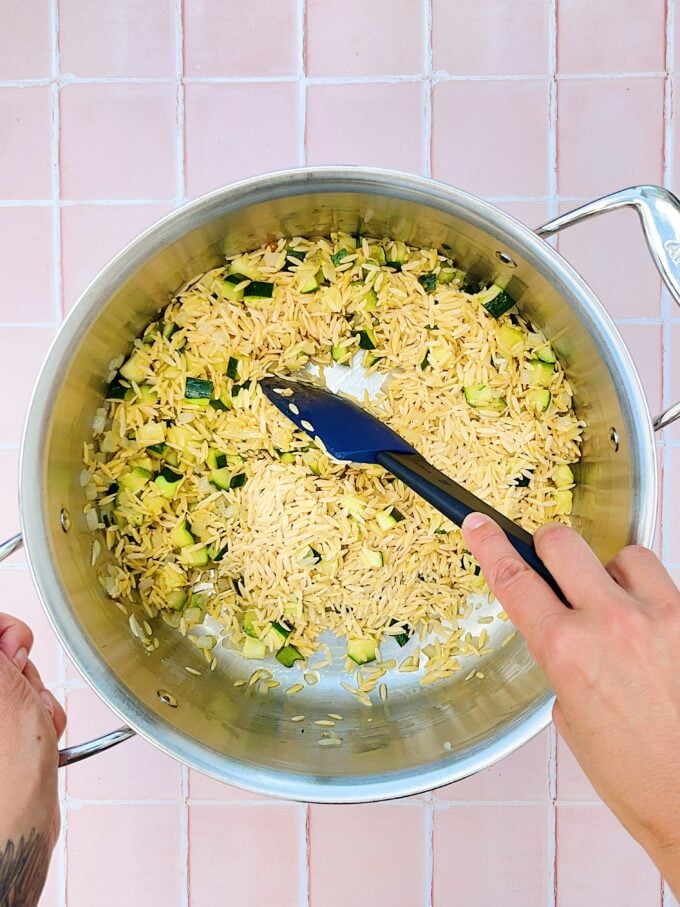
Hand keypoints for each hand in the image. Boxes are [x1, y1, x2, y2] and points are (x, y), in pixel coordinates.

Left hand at [0, 613, 65, 905]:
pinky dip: (40, 714)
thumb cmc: (8, 774)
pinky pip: (25, 705)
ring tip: (37, 720)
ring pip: (16, 681)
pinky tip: (41, 731)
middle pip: (1, 656)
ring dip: (36, 694)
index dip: (3, 632)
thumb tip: (1, 628)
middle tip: (25, 689)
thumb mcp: (4, 691)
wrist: (19, 826)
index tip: (14, 646)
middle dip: (22, 668)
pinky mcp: (2, 736)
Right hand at [462, 514, 679, 894]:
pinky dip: (651, 599)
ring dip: (612, 574)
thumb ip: (562, 658)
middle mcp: (610, 624)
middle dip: (549, 549)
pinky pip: (665, 584)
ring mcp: (659, 618)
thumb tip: (567, 626)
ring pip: (623, 555)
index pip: (514, 579)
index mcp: (565, 651)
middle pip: (562, 542)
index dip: (490, 545)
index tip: (480, 525)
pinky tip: (654, 636)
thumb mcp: (570, 716)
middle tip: (553, 565)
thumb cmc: (634, 776)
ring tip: (621, 611)